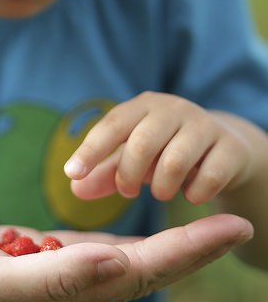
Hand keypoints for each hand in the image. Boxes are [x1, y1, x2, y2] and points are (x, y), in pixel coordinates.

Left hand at [64, 91, 250, 203]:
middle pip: (142, 143)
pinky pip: (209, 176)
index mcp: (143, 107)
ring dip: (162, 186)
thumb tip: (74, 187)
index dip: (91, 150)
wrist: (224, 148)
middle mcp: (173, 109)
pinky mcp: (231, 147)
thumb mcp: (134, 159)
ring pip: (176, 160)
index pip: (112, 124)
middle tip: (126, 193)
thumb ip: (105, 173)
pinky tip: (190, 193)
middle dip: (128, 175)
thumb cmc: (167, 151)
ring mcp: (204, 125)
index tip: (71, 173)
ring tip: (160, 193)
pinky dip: (195, 193)